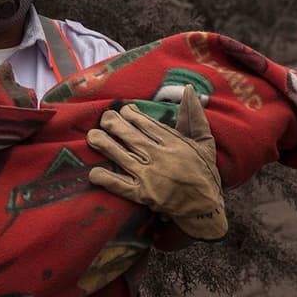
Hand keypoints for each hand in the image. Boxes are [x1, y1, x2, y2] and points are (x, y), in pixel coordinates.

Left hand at [86, 85, 226, 240]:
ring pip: (122, 157)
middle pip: (131, 137)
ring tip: (92, 136)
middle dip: (114, 125)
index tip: (123, 109)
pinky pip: (121, 186)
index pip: (147, 124)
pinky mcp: (143, 195)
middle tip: (104, 117)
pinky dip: (106, 180)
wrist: (205, 207)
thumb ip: (194, 116)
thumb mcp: (204, 141)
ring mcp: (150, 177)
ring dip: (105, 145)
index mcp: (174, 143)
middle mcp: (160, 158)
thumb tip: (188, 89)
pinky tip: (93, 173)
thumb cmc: (204, 172)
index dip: (131, 115)